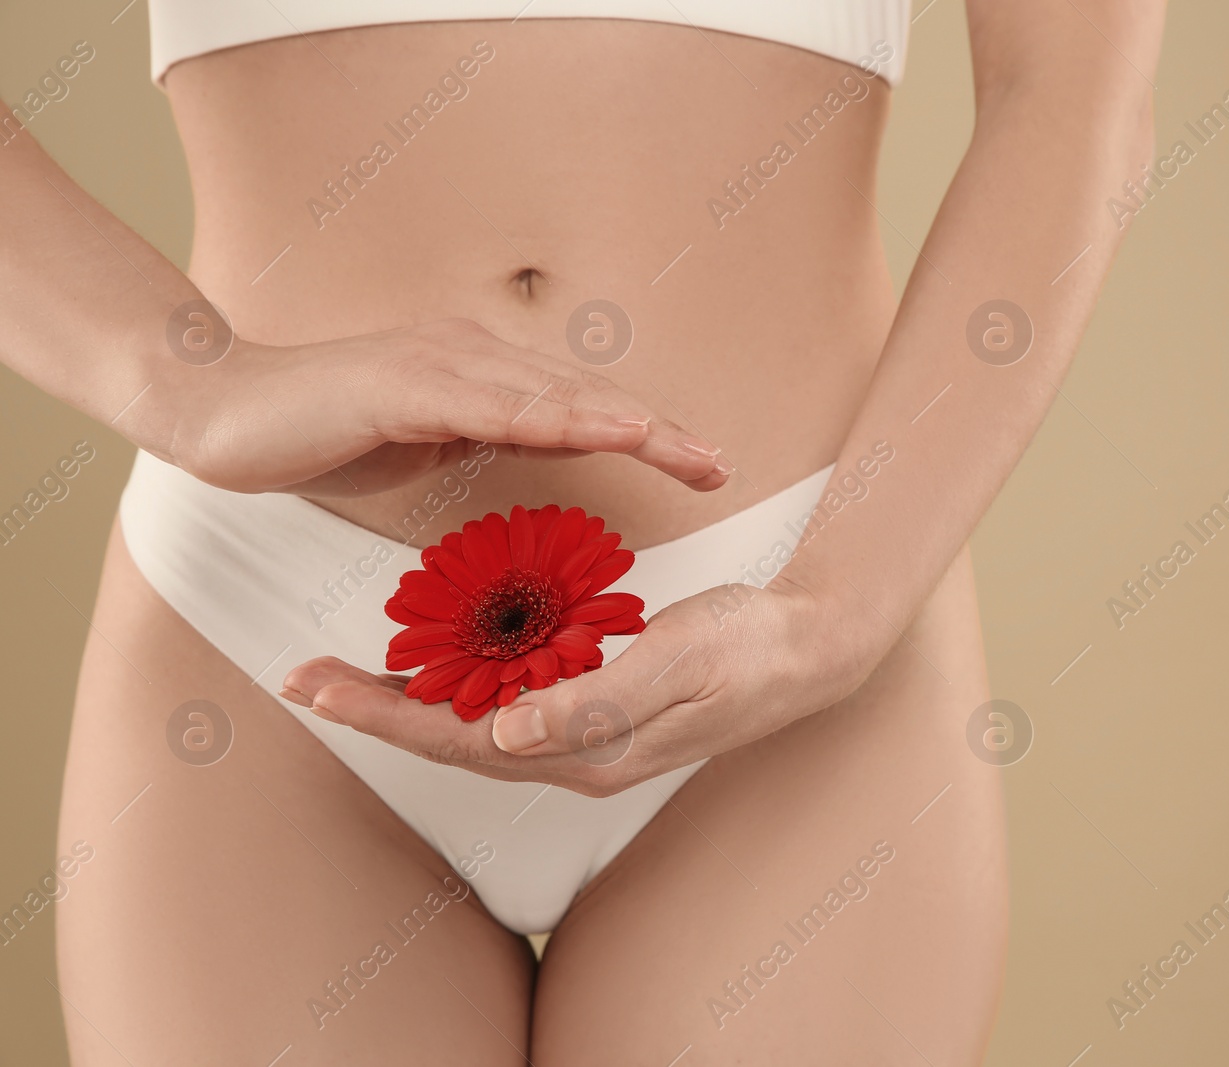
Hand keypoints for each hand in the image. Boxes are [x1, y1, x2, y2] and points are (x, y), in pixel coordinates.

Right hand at [158, 317, 729, 495]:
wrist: (219, 412)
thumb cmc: (322, 433)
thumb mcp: (424, 445)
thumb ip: (482, 440)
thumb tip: (538, 455)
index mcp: (480, 373)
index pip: (578, 407)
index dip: (644, 435)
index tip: (702, 466)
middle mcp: (470, 356)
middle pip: (583, 397)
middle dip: (659, 432)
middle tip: (721, 465)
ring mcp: (438, 363)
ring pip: (550, 396)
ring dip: (621, 422)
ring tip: (682, 448)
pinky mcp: (401, 384)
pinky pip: (490, 405)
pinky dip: (550, 418)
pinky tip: (597, 431)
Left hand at [279, 575, 889, 795]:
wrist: (811, 646)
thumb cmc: (750, 647)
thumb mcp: (677, 664)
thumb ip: (593, 701)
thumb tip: (503, 736)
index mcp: (588, 750)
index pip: (460, 741)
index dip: (384, 716)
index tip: (316, 689)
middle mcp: (576, 752)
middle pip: (452, 737)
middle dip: (374, 709)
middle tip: (302, 678)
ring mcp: (586, 732)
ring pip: (475, 721)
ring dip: (409, 697)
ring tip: (347, 670)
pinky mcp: (597, 703)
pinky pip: (510, 697)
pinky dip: (461, 679)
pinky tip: (439, 657)